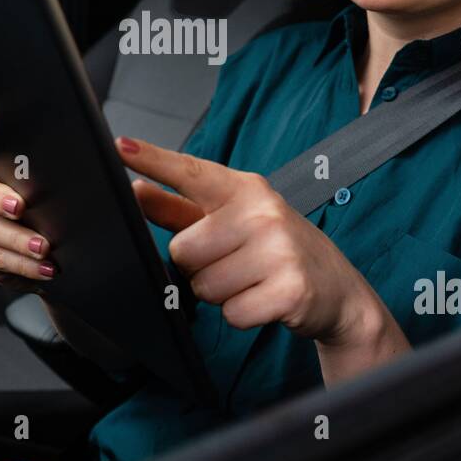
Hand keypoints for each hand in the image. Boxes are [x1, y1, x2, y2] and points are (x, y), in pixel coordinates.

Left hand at [115, 134, 405, 356]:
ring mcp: (279, 249)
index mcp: (246, 189)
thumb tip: (137, 191)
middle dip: (198, 267)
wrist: (339, 289)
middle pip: (183, 250)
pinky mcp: (289, 289)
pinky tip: (264, 301)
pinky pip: (231, 313)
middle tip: (232, 263)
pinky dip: (241, 315)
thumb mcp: (234, 220)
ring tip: (250, 281)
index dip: (154, 160)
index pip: (192, 172)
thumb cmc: (276, 249)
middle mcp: (263, 212)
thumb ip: (181, 208)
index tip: (121, 145)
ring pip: (204, 286)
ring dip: (220, 294)